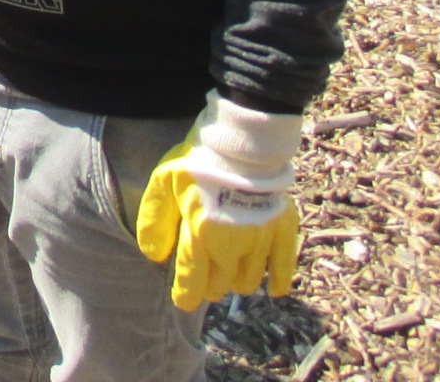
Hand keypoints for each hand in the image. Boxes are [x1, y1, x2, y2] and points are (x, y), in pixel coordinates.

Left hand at [136, 93, 303, 310]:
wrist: (241, 140)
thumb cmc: (198, 160)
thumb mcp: (163, 183)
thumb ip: (155, 220)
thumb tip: (154, 255)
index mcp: (202, 234)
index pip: (192, 280)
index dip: (185, 294)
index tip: (182, 299)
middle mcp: (233, 245)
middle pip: (220, 284)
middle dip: (209, 285)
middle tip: (204, 278)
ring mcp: (261, 239)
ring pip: (248, 281)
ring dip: (236, 281)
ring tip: (229, 272)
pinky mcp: (283, 229)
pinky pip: (285, 266)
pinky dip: (279, 281)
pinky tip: (274, 290)